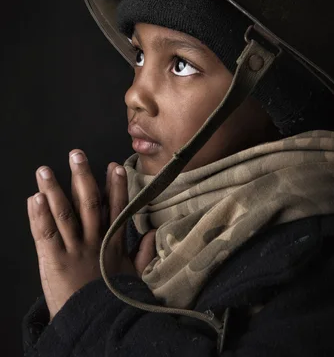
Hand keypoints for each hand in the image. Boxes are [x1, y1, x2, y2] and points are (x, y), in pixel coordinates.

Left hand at [27, 150, 154, 320]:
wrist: (95, 324)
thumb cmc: (113, 300)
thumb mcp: (133, 276)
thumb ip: (143, 253)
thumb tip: (152, 233)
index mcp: (112, 243)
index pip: (116, 207)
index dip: (116, 186)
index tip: (115, 166)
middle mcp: (93, 240)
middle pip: (88, 203)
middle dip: (82, 177)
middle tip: (76, 154)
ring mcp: (73, 249)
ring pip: (63, 213)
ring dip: (54, 189)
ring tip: (45, 170)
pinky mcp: (54, 260)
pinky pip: (45, 234)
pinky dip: (39, 215)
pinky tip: (34, 198)